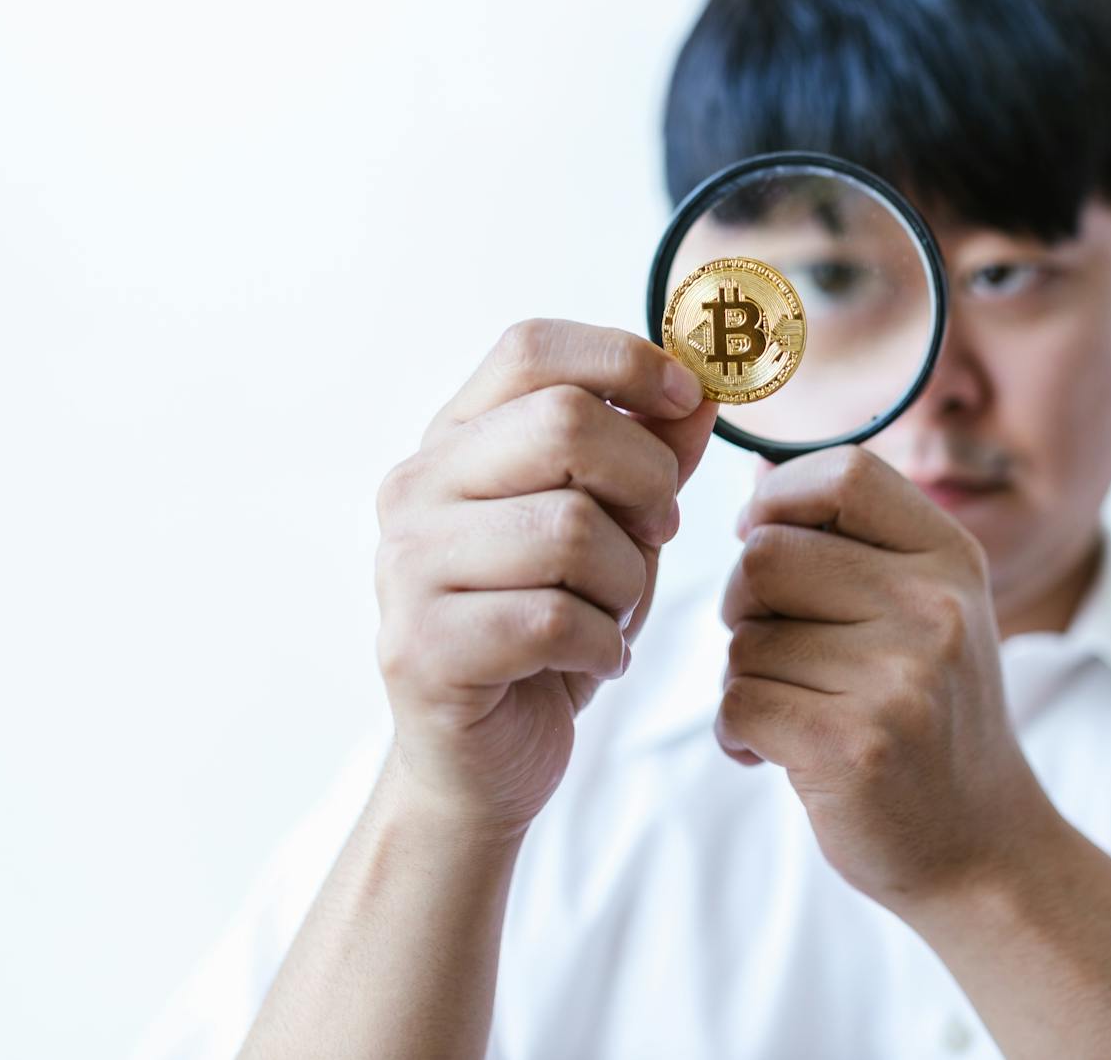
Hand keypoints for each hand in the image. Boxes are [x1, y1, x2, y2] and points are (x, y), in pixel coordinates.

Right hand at [372, 319, 716, 836]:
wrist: (483, 762)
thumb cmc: (550, 629)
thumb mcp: (617, 530)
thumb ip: (652, 454)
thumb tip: (703, 384)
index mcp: (455, 439)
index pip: (531, 348)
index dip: (624, 360)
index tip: (688, 400)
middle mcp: (415, 488)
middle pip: (564, 425)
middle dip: (645, 481)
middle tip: (658, 534)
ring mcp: (407, 567)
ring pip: (570, 528)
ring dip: (626, 580)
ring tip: (612, 611)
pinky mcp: (421, 647)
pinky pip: (554, 619)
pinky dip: (602, 641)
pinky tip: (594, 657)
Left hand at [716, 445, 1056, 916]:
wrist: (982, 847)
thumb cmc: (930, 718)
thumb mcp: (923, 612)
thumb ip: (848, 545)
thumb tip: (753, 475)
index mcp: (951, 559)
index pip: (844, 473)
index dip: (779, 495)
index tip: (761, 534)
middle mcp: (935, 608)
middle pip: (766, 556)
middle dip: (744, 604)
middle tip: (775, 650)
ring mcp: (900, 678)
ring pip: (745, 640)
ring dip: (744, 680)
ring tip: (798, 713)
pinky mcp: (854, 746)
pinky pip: (738, 703)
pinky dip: (737, 734)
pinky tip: (776, 755)